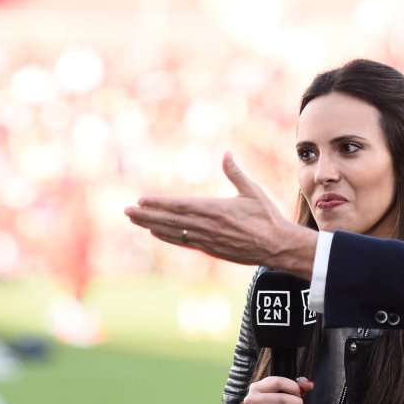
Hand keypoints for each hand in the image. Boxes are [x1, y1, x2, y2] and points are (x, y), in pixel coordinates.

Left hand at [124, 152, 316, 277]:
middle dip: (147, 215)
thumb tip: (226, 153)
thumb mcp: (252, 190)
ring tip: (135, 220)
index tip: (141, 200)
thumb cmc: (267, 216)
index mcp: (215, 209)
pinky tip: (156, 234)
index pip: (180, 206)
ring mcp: (208, 240)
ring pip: (174, 232)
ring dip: (152, 226)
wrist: (277, 246)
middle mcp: (208, 226)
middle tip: (126, 211)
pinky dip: (168, 238)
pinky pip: (184, 243)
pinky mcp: (212, 250)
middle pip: (171, 220)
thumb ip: (235, 173)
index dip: (159, 203)